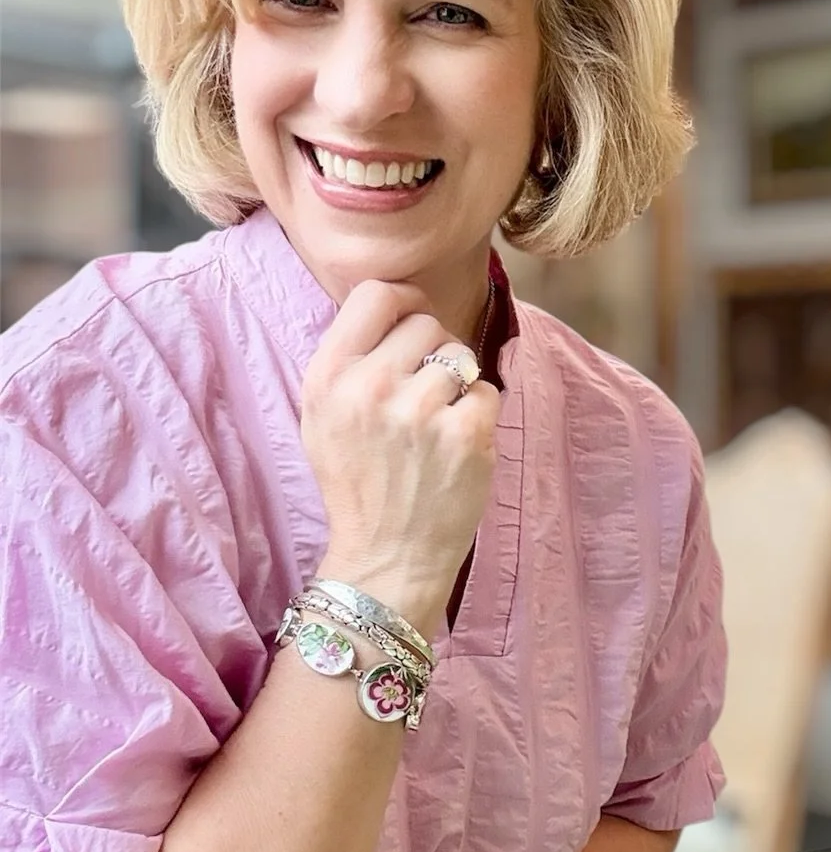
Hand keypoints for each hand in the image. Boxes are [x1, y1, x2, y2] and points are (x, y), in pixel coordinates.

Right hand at [301, 281, 499, 634]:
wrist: (386, 557)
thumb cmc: (359, 484)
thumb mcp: (322, 418)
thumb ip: (350, 360)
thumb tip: (395, 302)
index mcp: (327, 378)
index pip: (374, 295)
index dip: (404, 300)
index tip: (414, 319)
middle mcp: (368, 387)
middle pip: (426, 323)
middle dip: (433, 352)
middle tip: (424, 396)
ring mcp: (418, 411)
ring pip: (460, 355)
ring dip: (457, 385)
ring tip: (437, 426)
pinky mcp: (464, 434)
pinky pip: (487, 390)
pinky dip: (479, 414)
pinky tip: (457, 445)